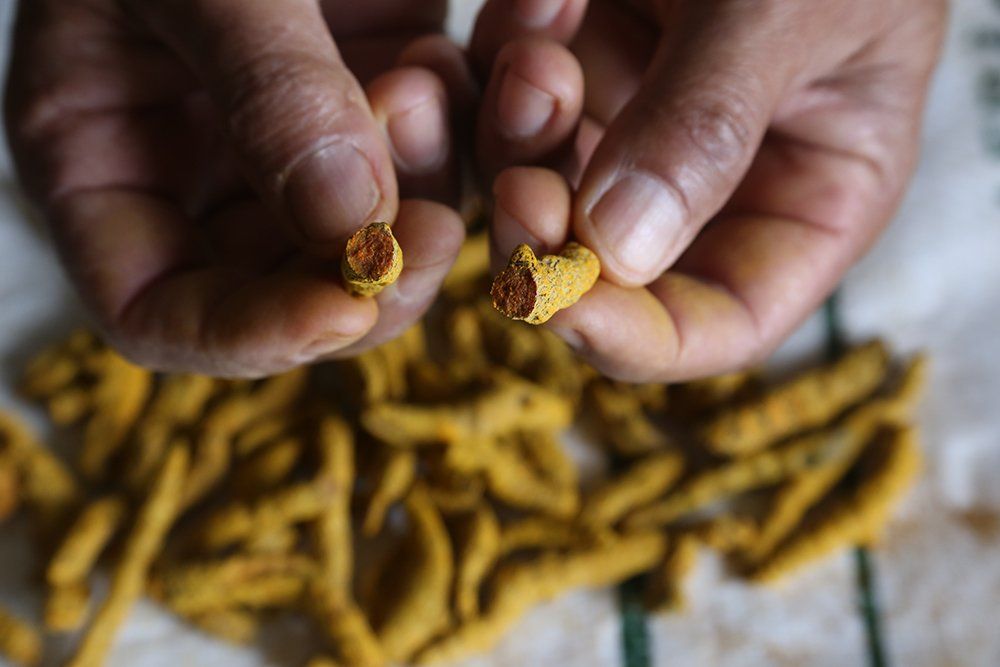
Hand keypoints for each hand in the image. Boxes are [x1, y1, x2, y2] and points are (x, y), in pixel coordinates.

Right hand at [4, 0, 470, 375]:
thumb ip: (262, 86)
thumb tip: (349, 227)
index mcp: (106, 153)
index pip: (159, 308)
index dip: (246, 334)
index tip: (341, 310)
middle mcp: (209, 163)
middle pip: (296, 286)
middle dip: (377, 272)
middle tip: (439, 229)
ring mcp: (305, 129)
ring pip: (393, 223)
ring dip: (447, 177)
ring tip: (456, 73)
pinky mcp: (387, 78)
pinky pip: (457, 133)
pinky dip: (498, 104)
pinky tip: (529, 33)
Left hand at [470, 0, 945, 380]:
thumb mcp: (791, 12)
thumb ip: (708, 127)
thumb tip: (618, 252)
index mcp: (809, 196)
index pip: (721, 320)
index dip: (639, 337)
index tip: (558, 305)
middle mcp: (715, 178)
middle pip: (610, 269)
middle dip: (549, 240)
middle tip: (517, 188)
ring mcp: (639, 119)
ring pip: (544, 184)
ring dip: (517, 136)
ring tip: (536, 50)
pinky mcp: (582, 62)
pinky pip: (512, 99)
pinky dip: (506, 63)